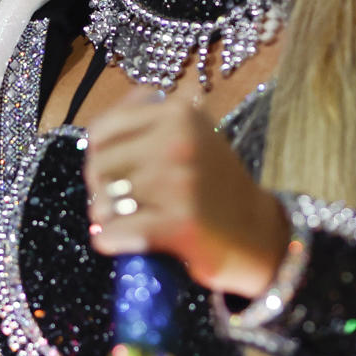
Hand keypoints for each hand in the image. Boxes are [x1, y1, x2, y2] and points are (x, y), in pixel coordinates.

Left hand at [81, 87, 290, 296]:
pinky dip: (111, 241)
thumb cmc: (216, 184)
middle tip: (121, 203)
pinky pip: (115, 232)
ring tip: (128, 221)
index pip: (102, 130)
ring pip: (104, 202)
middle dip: (102, 189)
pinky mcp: (180, 224)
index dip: (99, 155)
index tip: (115, 172)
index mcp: (179, 113)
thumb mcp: (192, 135)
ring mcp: (179, 182)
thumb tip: (97, 130)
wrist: (259, 231)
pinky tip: (123, 241)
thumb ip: (147, 121)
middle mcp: (178, 140)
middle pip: (99, 166)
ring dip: (108, 218)